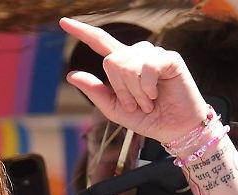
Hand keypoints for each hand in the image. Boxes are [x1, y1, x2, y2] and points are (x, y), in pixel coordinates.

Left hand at [59, 17, 207, 143]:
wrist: (173, 129)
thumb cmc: (147, 119)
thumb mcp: (114, 109)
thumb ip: (95, 91)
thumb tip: (71, 74)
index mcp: (122, 64)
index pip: (100, 42)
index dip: (82, 32)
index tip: (63, 22)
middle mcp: (136, 55)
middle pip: (112, 61)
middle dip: (120, 89)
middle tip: (136, 104)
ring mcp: (153, 55)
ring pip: (127, 64)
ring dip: (135, 91)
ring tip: (148, 102)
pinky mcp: (170, 59)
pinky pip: (147, 67)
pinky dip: (148, 86)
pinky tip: (155, 95)